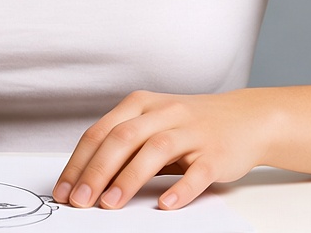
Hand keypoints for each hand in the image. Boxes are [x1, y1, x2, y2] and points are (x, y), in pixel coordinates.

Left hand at [52, 89, 272, 209]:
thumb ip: (124, 145)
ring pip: (154, 150)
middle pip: (122, 138)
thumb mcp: (153, 125)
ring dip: (128, 178)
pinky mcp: (215, 153)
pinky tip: (165, 205)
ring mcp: (191, 131)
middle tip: (80, 201)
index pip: (101, 132)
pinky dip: (180, 189)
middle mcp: (163, 113)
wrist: (245, 118)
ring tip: (109, 205)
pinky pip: (197, 172)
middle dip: (96, 171)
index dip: (79, 162)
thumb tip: (85, 178)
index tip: (64, 190)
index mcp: (141, 105)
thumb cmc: (189, 126)